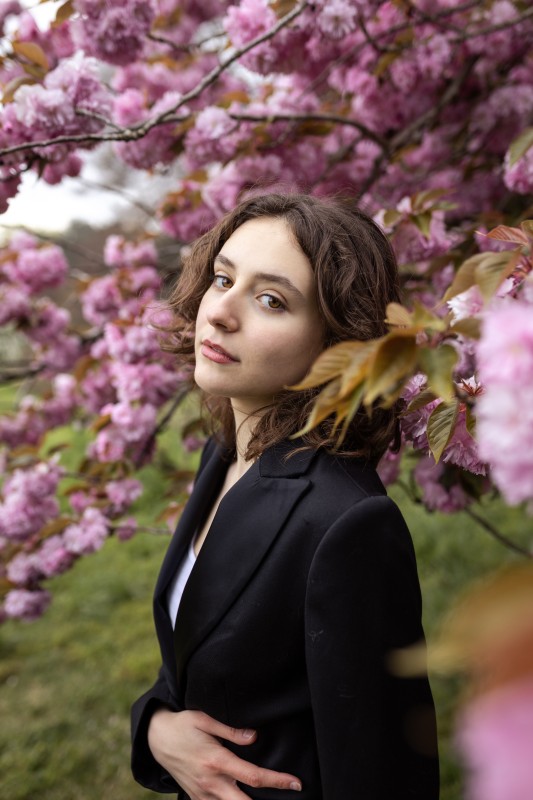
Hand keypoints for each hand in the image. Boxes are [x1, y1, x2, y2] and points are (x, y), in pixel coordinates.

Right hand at [148, 708, 301, 798]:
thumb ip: (231, 731)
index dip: (277, 781)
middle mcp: (211, 783)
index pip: (253, 777)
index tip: (296, 783)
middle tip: (288, 794)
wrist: (156, 740)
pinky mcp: (196, 799)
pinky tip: (242, 797)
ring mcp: (203, 794)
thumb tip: (254, 737)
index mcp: (216, 761)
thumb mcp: (205, 720)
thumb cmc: (183, 725)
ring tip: (270, 797)